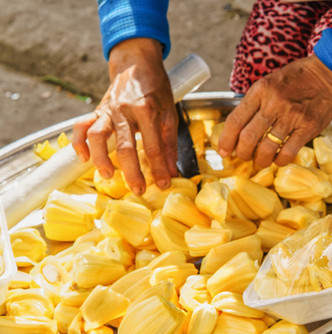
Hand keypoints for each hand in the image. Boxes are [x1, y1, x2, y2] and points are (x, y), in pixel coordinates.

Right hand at [72, 38, 176, 192]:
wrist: (135, 63)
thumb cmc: (156, 88)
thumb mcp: (170, 113)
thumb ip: (169, 143)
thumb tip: (171, 171)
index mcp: (147, 110)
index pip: (153, 146)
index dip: (158, 168)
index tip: (163, 184)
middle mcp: (124, 110)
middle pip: (125, 146)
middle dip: (131, 171)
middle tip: (138, 190)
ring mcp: (108, 110)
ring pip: (97, 136)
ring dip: (100, 158)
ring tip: (108, 175)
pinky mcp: (97, 110)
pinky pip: (81, 126)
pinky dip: (79, 143)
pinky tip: (83, 158)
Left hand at [218, 55, 331, 168]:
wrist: (329, 75)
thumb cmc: (299, 78)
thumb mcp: (270, 82)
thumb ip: (256, 102)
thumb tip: (240, 127)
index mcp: (261, 90)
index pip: (235, 119)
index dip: (226, 139)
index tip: (223, 150)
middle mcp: (274, 103)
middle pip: (248, 137)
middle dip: (242, 153)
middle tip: (243, 157)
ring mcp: (292, 117)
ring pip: (267, 148)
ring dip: (260, 160)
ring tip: (260, 162)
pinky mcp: (308, 128)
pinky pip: (288, 152)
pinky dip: (280, 161)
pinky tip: (278, 160)